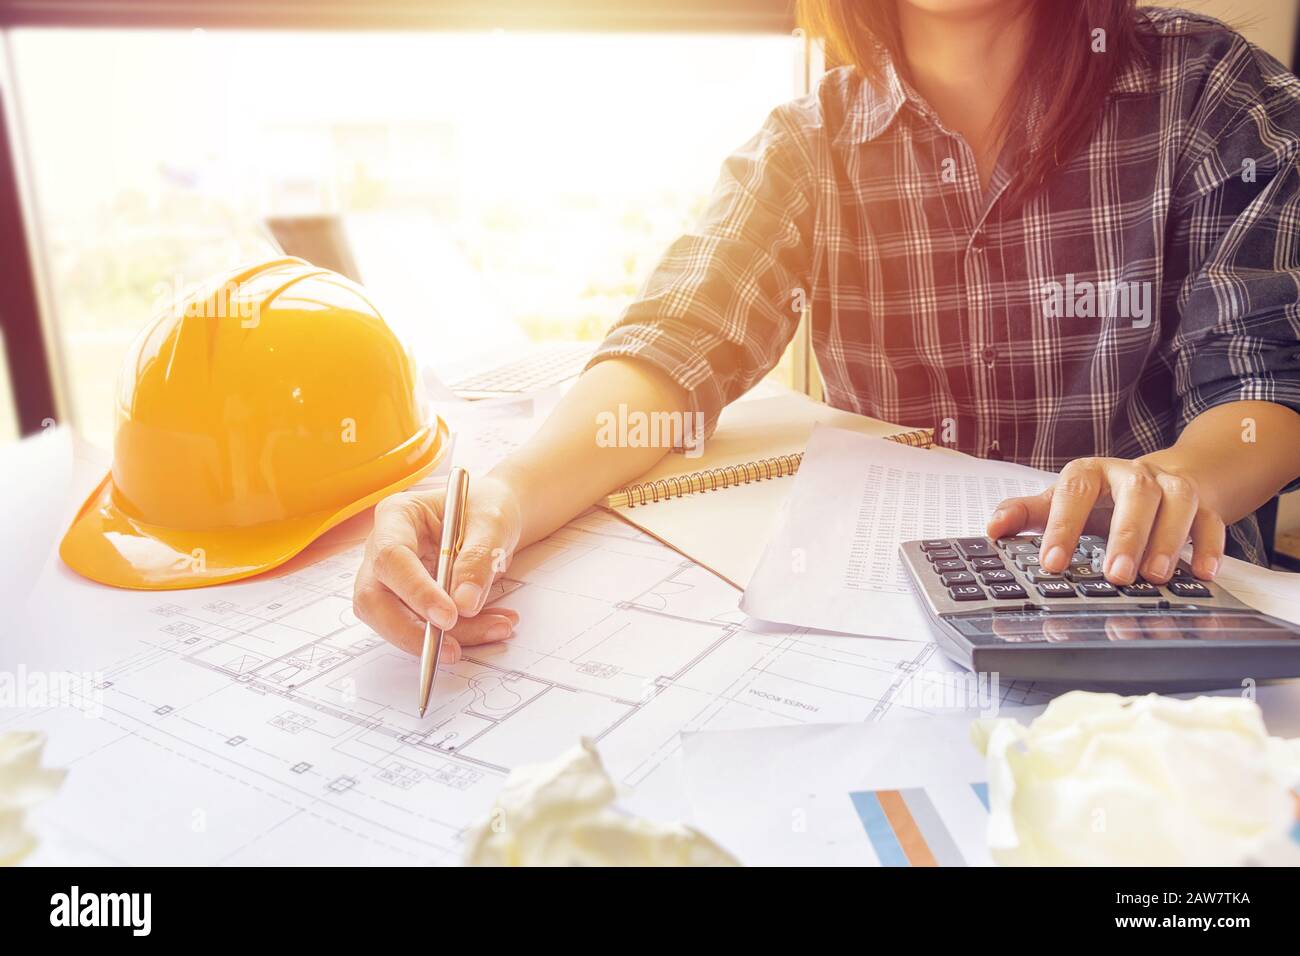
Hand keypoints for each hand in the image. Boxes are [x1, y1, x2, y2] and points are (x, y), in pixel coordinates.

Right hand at [353, 474, 523, 658]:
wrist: (491, 519)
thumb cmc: (485, 509)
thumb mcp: (492, 523)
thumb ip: (478, 559)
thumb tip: (464, 603)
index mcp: (397, 516)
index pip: (391, 558)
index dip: (416, 590)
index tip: (449, 616)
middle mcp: (382, 548)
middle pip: (373, 600)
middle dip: (410, 631)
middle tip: (453, 649)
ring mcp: (390, 579)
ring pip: (395, 621)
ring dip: (444, 636)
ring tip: (495, 628)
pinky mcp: (406, 602)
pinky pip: (420, 628)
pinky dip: (458, 635)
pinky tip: (491, 627)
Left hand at [986, 456, 1223, 584]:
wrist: (1151, 481)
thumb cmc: (1096, 499)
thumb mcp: (1058, 503)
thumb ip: (1026, 514)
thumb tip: (992, 529)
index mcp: (1091, 472)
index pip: (1074, 490)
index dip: (1062, 525)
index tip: (1052, 563)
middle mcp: (1133, 474)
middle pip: (1135, 492)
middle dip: (1126, 534)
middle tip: (1116, 575)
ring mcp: (1171, 486)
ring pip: (1178, 501)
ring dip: (1168, 539)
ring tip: (1155, 576)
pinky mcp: (1203, 504)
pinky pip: (1212, 520)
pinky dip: (1209, 545)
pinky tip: (1202, 573)